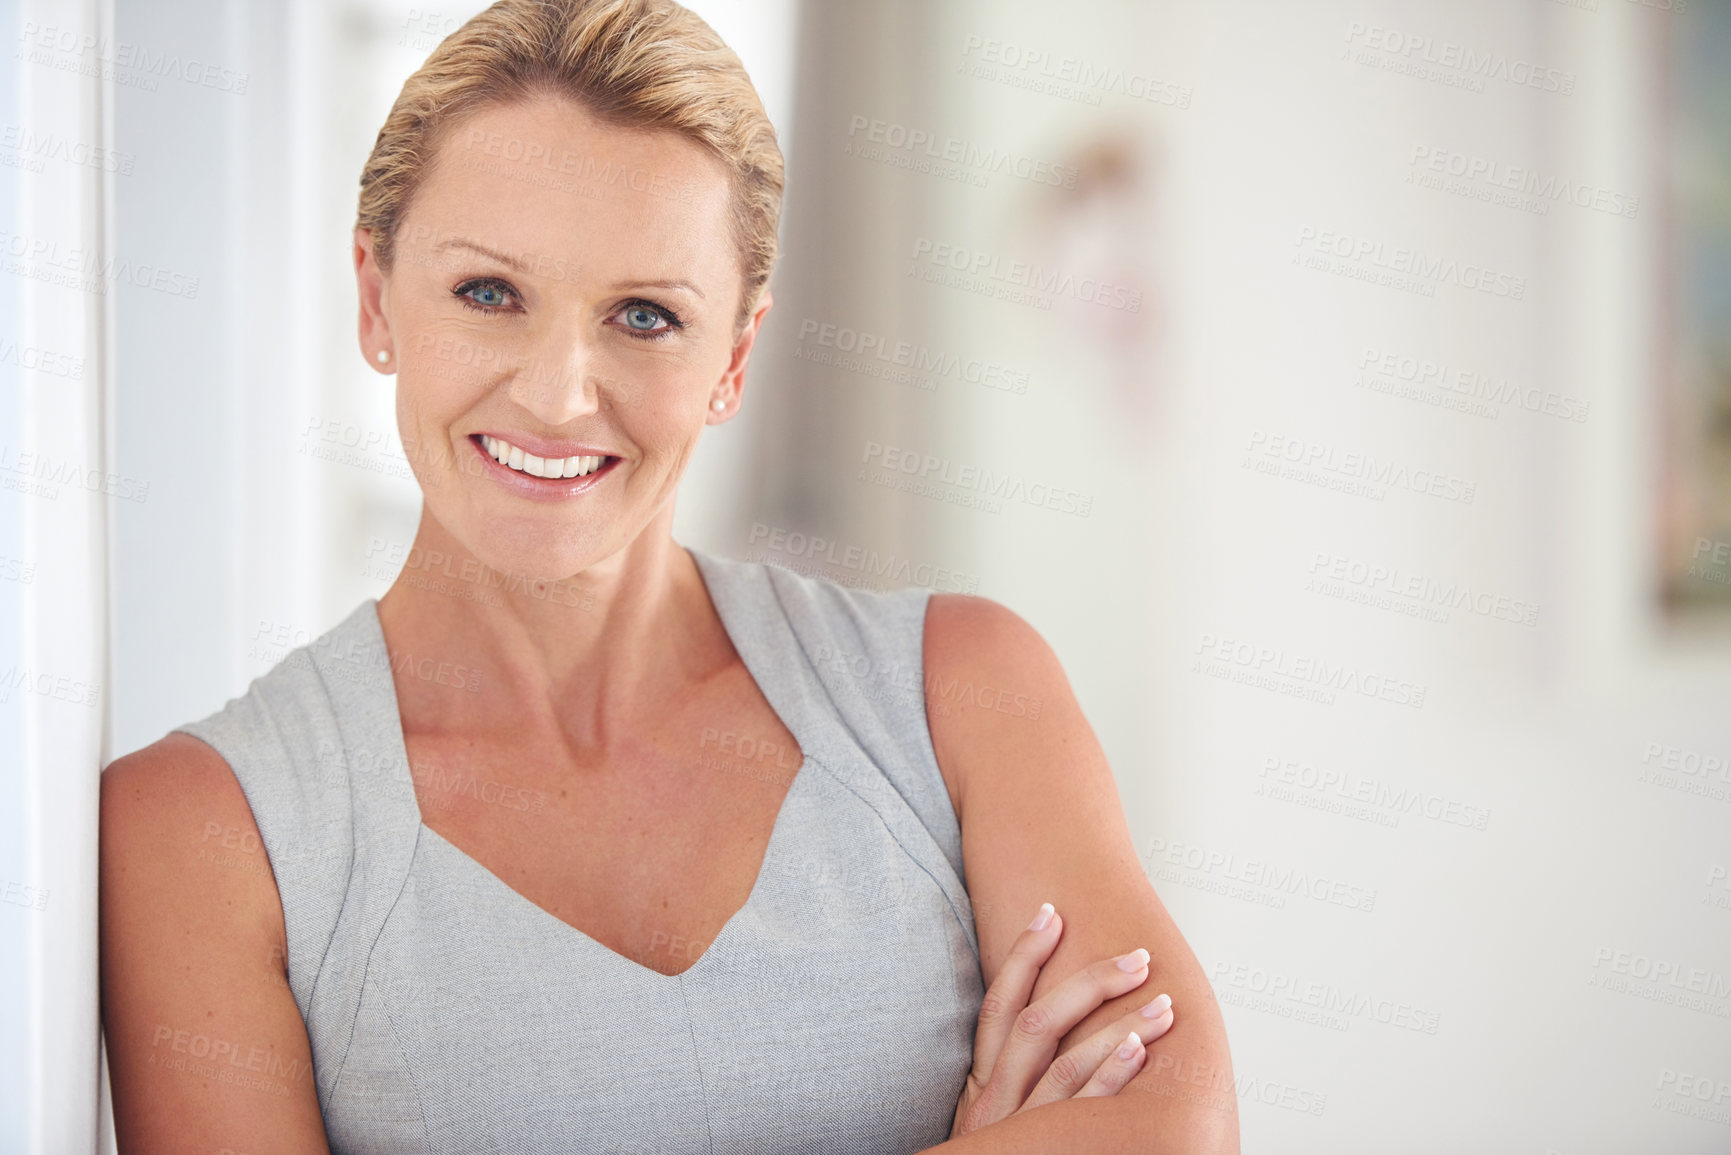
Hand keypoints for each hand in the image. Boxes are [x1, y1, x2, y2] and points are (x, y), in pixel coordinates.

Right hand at [950, 901, 1175, 1138]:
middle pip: (1039, 1024)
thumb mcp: (985, 1119)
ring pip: (1068, 1065)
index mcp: (982, 1084)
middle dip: (1089, 983)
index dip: (1024, 956)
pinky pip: (1081, 1113)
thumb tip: (1043, 1020)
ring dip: (1119, 1027)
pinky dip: (1109, 1076)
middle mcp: (996, 1100)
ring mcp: (1021, 1128)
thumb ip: (1006, 1077)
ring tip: (1161, 1003)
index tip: (1052, 913)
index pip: (999, 1006)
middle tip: (1138, 958)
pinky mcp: (1044, 1148)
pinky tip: (1138, 1051)